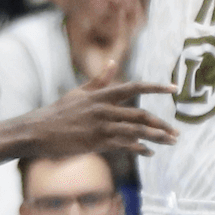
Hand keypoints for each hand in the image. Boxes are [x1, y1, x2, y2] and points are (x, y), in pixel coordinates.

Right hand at [18, 78, 177, 158]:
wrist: (38, 132)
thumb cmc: (58, 112)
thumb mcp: (78, 93)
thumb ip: (99, 80)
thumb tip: (113, 62)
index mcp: (101, 95)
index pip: (135, 87)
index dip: (157, 87)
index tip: (175, 89)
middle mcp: (104, 109)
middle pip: (141, 114)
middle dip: (162, 123)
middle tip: (177, 131)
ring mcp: (101, 126)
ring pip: (136, 131)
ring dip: (156, 137)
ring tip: (170, 142)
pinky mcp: (96, 143)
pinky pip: (124, 146)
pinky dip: (139, 148)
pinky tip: (149, 152)